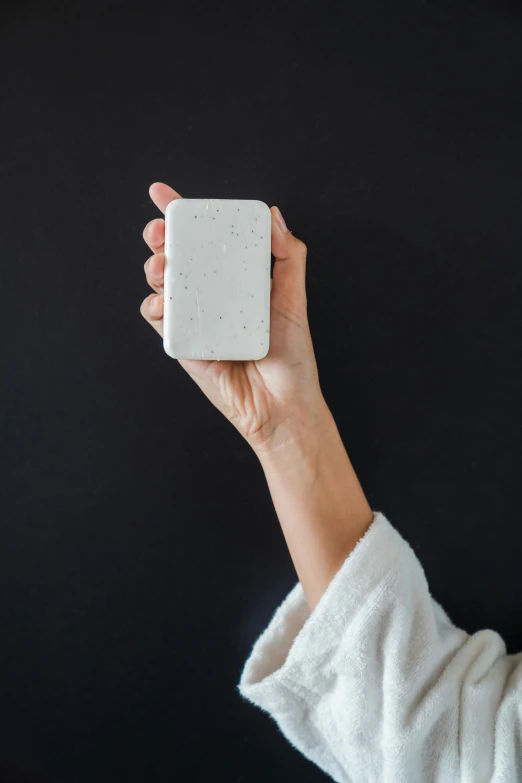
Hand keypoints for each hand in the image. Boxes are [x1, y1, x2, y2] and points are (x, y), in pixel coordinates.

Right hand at [140, 183, 328, 453]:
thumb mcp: (294, 300)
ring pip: (160, 285)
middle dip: (158, 237)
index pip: (204, 240)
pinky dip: (154, 307)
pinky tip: (163, 303)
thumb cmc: (291, 356)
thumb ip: (289, 257)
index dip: (180, 214)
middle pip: (174, 257)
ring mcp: (195, 319)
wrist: (282, 404)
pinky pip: (159, 320)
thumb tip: (275, 216)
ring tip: (164, 267)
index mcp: (234, 279)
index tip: (162, 194)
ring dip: (154, 269)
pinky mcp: (184, 344)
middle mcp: (211, 296)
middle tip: (159, 232)